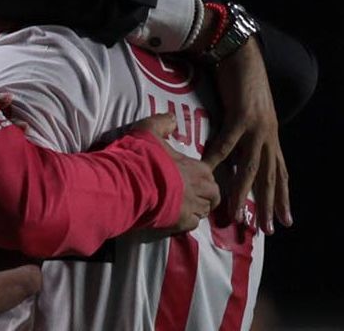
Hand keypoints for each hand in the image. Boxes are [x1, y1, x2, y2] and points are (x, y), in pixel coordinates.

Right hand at [135, 113, 220, 232]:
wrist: (130, 184)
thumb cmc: (142, 157)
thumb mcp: (149, 130)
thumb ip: (162, 123)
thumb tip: (172, 119)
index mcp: (195, 167)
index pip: (209, 174)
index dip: (203, 177)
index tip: (194, 178)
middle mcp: (199, 188)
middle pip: (213, 194)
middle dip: (207, 195)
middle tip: (194, 195)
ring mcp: (191, 207)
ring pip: (204, 211)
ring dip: (198, 208)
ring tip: (185, 207)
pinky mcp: (182, 222)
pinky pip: (193, 224)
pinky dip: (188, 222)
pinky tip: (177, 218)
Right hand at [203, 38, 292, 234]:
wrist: (243, 55)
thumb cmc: (244, 84)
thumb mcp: (249, 115)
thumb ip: (246, 136)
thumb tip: (237, 154)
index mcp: (271, 137)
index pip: (281, 173)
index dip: (284, 197)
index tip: (286, 220)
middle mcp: (268, 136)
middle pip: (270, 177)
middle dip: (270, 205)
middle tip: (268, 230)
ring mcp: (256, 127)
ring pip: (251, 167)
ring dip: (244, 193)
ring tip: (238, 214)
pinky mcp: (241, 116)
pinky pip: (227, 143)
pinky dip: (218, 158)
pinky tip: (210, 171)